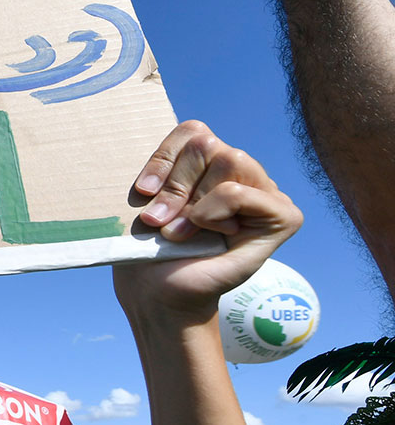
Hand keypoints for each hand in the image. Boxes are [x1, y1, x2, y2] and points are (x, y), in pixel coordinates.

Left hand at [114, 121, 301, 318]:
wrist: (160, 294)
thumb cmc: (150, 249)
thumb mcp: (149, 200)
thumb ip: (168, 169)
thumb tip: (170, 153)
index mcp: (211, 164)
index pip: (193, 131)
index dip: (163, 159)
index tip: (142, 192)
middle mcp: (242, 172)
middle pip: (207, 144)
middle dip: (175, 185)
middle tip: (158, 220)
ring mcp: (266, 192)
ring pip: (228, 160)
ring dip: (191, 202)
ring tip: (178, 233)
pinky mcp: (283, 216)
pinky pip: (239, 192)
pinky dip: (213, 212)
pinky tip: (211, 235)